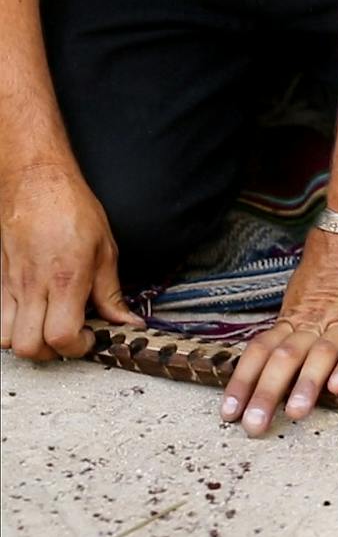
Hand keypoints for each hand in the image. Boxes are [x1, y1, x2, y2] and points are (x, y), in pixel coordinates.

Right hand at [0, 165, 140, 359]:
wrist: (36, 183)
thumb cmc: (71, 209)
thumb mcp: (106, 250)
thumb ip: (112, 292)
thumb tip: (127, 321)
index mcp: (65, 279)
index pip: (61, 336)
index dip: (79, 346)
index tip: (92, 338)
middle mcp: (33, 286)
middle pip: (28, 346)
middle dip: (52, 353)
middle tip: (72, 338)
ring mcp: (11, 285)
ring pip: (6, 338)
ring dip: (30, 342)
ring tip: (51, 329)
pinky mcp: (0, 281)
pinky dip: (14, 328)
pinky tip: (35, 315)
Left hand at [220, 228, 337, 435]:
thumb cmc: (335, 263)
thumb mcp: (305, 293)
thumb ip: (294, 324)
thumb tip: (270, 356)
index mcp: (296, 317)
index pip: (260, 351)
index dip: (243, 381)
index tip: (229, 411)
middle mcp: (316, 320)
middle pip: (285, 357)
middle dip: (268, 393)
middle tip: (255, 425)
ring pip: (321, 353)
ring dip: (306, 383)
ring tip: (295, 412)